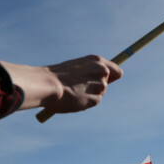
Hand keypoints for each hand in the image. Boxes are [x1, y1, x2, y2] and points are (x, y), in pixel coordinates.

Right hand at [1, 55, 122, 112]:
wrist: (46, 85)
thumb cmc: (56, 76)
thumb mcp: (76, 67)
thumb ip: (90, 71)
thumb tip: (102, 82)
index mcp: (97, 60)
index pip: (116, 72)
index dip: (112, 77)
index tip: (105, 80)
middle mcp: (102, 71)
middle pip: (106, 84)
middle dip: (95, 87)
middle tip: (78, 86)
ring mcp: (100, 86)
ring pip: (99, 94)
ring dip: (89, 95)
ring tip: (73, 91)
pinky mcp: (95, 100)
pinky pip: (93, 103)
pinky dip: (85, 103)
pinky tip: (73, 98)